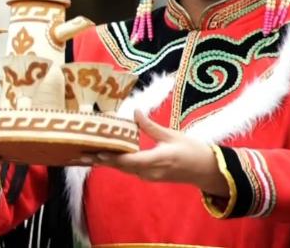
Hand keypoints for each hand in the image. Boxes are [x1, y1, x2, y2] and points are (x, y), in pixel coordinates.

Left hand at [88, 110, 228, 196]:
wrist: (209, 171)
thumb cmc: (193, 150)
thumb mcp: (172, 135)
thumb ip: (151, 126)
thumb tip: (134, 112)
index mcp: (157, 160)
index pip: (129, 161)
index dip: (111, 158)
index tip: (96, 152)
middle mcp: (151, 172)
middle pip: (122, 166)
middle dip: (102, 160)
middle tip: (81, 152)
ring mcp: (150, 176)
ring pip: (124, 169)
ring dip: (107, 162)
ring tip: (87, 154)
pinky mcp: (150, 176)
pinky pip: (130, 170)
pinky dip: (117, 163)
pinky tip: (105, 156)